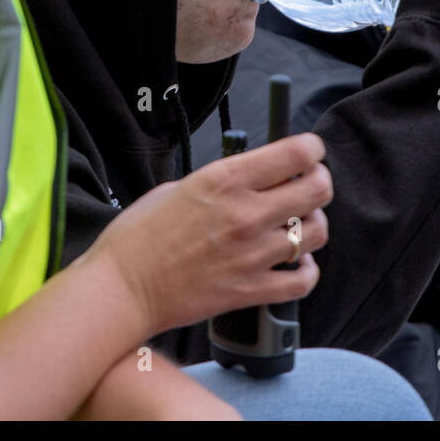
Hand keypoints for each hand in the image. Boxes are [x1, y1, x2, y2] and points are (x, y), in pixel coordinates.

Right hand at [86, 133, 331, 333]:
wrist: (120, 289)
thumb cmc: (138, 237)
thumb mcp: (179, 187)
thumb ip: (223, 181)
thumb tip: (254, 177)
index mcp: (226, 180)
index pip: (297, 153)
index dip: (312, 149)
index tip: (310, 152)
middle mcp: (246, 213)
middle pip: (318, 189)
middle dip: (318, 181)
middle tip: (308, 185)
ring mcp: (252, 254)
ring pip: (317, 232)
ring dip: (312, 225)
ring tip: (297, 226)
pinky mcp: (251, 291)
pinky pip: (303, 280)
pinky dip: (305, 270)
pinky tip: (293, 263)